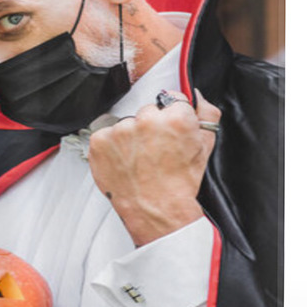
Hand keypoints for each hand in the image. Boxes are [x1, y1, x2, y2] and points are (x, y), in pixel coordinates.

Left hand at [88, 88, 220, 246]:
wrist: (156, 211)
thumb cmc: (179, 184)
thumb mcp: (205, 147)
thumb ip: (206, 115)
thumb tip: (197, 96)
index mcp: (175, 118)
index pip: (172, 99)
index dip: (172, 117)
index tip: (170, 132)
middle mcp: (146, 121)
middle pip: (148, 111)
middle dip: (151, 127)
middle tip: (155, 151)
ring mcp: (120, 131)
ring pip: (126, 123)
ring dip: (131, 137)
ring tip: (139, 159)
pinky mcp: (100, 142)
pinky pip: (106, 134)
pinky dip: (112, 147)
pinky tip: (124, 162)